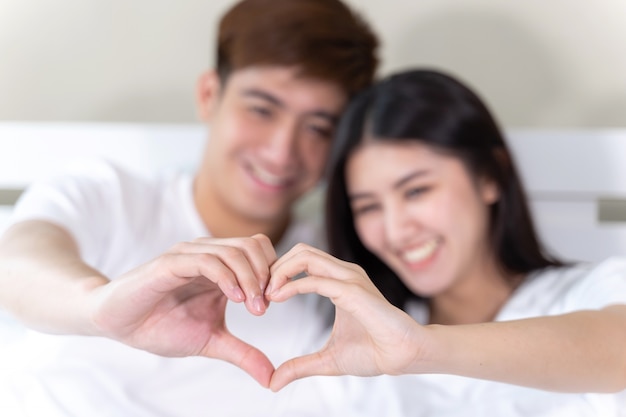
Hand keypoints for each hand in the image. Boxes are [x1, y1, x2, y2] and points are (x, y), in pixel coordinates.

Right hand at [87, 234, 276, 386]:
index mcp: (221, 267)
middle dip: (266, 276)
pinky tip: (234, 299)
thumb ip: (242, 353)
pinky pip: (206, 260)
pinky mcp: (170, 263)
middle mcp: (208, 254)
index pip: (260, 251)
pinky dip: (226, 277)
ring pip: (234, 250)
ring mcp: (190, 255)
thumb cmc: (162, 326)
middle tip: (265, 307)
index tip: (273, 304)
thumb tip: (271, 378)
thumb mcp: (211, 341)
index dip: (273, 274)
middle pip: (254, 245)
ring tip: (253, 308)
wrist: (119, 324)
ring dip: (251, 278)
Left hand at [266, 243, 423, 390]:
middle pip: (300, 250)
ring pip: (305, 256)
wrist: (403, 357)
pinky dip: (291, 285)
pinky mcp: (353, 291)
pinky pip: (315, 279)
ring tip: (266, 294)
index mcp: (339, 281)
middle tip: (259, 292)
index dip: (278, 272)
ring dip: (280, 271)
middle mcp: (344, 273)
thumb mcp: (327, 360)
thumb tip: (273, 382)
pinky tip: (278, 298)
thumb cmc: (374, 352)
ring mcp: (350, 279)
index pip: (301, 260)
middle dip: (275, 266)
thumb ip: (299, 366)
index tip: (262, 296)